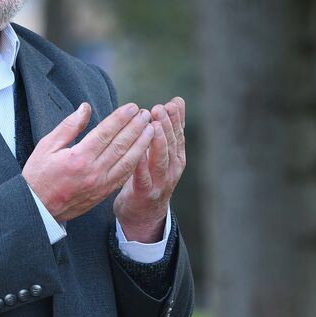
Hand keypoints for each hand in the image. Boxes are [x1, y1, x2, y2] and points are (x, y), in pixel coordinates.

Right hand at [23, 102, 155, 222]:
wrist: (37, 209)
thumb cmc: (38, 175)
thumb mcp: (46, 146)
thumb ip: (68, 127)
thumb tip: (85, 108)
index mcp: (79, 157)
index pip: (106, 133)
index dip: (121, 118)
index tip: (132, 107)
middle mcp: (93, 171)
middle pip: (120, 145)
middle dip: (136, 127)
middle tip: (146, 114)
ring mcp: (100, 184)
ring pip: (127, 161)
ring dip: (141, 144)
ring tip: (151, 129)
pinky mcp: (103, 193)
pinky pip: (124, 176)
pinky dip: (136, 162)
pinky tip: (143, 152)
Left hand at [114, 97, 185, 241]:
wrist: (144, 216)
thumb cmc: (151, 177)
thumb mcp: (162, 153)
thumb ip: (169, 129)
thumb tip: (176, 100)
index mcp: (176, 157)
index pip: (178, 135)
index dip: (176, 119)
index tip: (172, 102)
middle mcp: (172, 169)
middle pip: (172, 144)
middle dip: (167, 125)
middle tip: (160, 108)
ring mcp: (160, 182)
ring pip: (161, 159)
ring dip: (158, 141)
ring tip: (154, 125)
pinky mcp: (145, 193)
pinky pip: (142, 177)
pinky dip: (141, 165)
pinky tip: (137, 152)